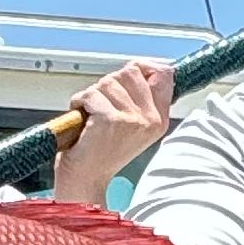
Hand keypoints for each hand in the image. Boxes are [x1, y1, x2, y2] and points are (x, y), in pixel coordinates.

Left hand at [61, 58, 176, 198]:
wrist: (86, 178)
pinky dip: (80, 102)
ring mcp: (132, 119)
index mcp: (159, 119)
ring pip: (108, 82)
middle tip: (101, 104)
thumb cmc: (102, 151)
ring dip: (92, 95)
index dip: (142, 67)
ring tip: (91, 115)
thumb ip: (139, 98)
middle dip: (109, 83)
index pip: (163, 74)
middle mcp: (150, 119)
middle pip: (130, 72)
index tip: (127, 74)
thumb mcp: (131, 125)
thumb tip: (137, 67)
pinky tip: (82, 118)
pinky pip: (91, 94)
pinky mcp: (111, 120)